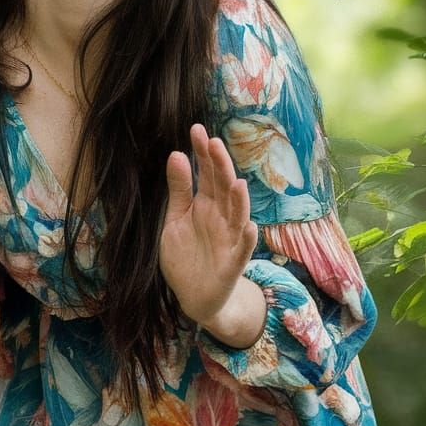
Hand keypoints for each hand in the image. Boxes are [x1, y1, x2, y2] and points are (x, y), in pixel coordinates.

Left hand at [161, 123, 257, 329]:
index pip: (207, 174)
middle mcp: (221, 218)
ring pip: (237, 215)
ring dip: (238, 200)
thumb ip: (179, 189)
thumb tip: (176, 153)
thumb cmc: (187, 254)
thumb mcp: (175, 218)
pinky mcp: (232, 264)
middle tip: (213, 142)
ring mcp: (229, 240)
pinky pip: (242, 251)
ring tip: (236, 181)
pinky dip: (247, 239)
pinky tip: (249, 226)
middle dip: (220, 167)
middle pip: (223, 188)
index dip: (203, 153)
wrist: (194, 297)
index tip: (196, 129)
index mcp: (206, 205)